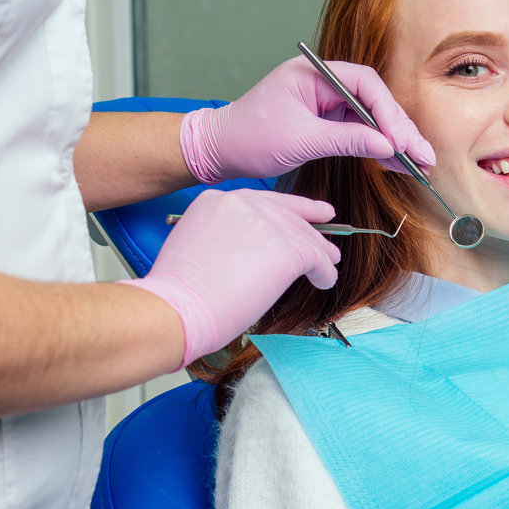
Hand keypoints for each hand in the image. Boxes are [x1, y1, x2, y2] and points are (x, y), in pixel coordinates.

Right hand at [121, 189, 340, 367]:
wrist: (179, 307)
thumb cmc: (180, 291)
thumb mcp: (195, 243)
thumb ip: (225, 235)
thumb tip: (251, 249)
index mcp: (217, 200)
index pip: (264, 201)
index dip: (293, 209)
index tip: (314, 212)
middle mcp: (243, 203)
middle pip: (289, 214)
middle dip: (311, 230)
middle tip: (328, 243)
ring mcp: (268, 222)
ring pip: (306, 235)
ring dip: (321, 254)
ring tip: (329, 266)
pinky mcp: (288, 247)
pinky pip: (317, 258)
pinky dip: (324, 272)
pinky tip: (324, 281)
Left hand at [179, 56, 435, 182]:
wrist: (217, 151)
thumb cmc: (247, 138)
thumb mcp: (300, 140)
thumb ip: (346, 140)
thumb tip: (386, 146)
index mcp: (314, 73)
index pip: (364, 85)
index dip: (388, 113)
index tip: (401, 140)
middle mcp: (323, 83)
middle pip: (373, 102)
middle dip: (399, 130)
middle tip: (423, 155)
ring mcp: (325, 103)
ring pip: (370, 119)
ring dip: (393, 141)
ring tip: (418, 164)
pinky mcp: (324, 122)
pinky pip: (358, 132)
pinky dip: (376, 148)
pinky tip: (395, 163)